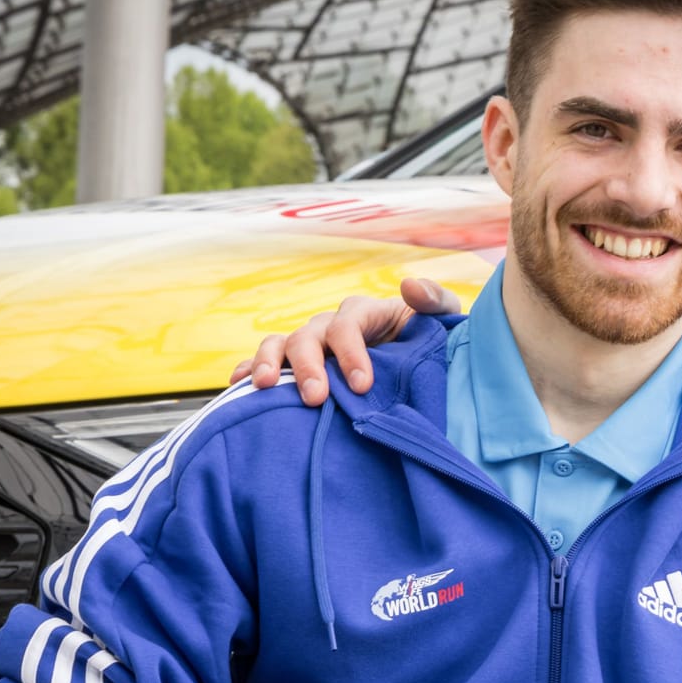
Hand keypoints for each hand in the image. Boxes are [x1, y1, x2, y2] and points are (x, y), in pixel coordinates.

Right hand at [230, 277, 460, 405]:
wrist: (417, 365)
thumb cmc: (428, 341)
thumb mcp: (441, 320)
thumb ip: (434, 302)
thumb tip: (409, 285)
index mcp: (362, 314)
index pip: (348, 326)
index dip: (351, 352)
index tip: (362, 384)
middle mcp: (329, 327)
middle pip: (308, 337)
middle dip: (310, 366)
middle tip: (316, 397)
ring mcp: (309, 346)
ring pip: (279, 346)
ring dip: (270, 364)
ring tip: (265, 386)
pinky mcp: (296, 367)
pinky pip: (266, 364)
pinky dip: (249, 372)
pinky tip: (240, 387)